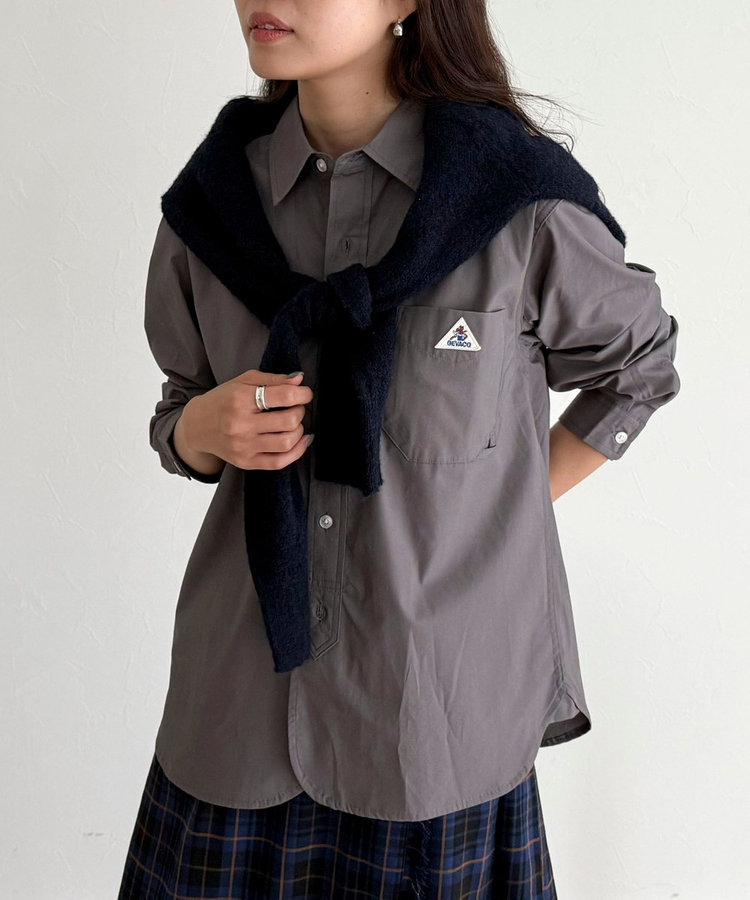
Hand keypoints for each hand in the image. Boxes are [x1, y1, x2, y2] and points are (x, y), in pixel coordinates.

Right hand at [181, 370, 313, 470]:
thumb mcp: (243, 381)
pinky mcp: (245, 462)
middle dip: (300, 411)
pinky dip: (297, 451)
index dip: (303, 394)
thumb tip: (299, 380)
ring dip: (299, 431)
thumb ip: (273, 379)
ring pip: (287, 442)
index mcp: (240, 399)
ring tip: (293, 423)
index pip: (284, 396)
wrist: (197, 427)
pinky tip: (299, 440)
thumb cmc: (222, 400)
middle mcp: (241, 424)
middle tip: (296, 408)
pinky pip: (279, 462)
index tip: (305, 394)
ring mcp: (243, 446)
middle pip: (289, 420)